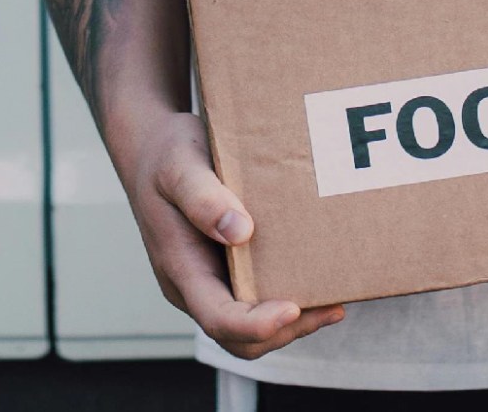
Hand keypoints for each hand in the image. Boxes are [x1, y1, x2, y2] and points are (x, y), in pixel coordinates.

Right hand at [116, 111, 344, 358]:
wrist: (152, 148)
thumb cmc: (165, 156)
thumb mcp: (179, 166)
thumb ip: (203, 198)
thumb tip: (240, 231)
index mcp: (180, 266)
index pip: (217, 318)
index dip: (255, 325)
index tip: (293, 308)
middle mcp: (195, 285)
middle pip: (239, 338)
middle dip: (285, 332)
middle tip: (330, 307)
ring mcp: (211, 281)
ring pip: (253, 328)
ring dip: (294, 323)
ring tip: (335, 302)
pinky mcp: (228, 271)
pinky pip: (259, 301)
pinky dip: (291, 303)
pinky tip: (321, 282)